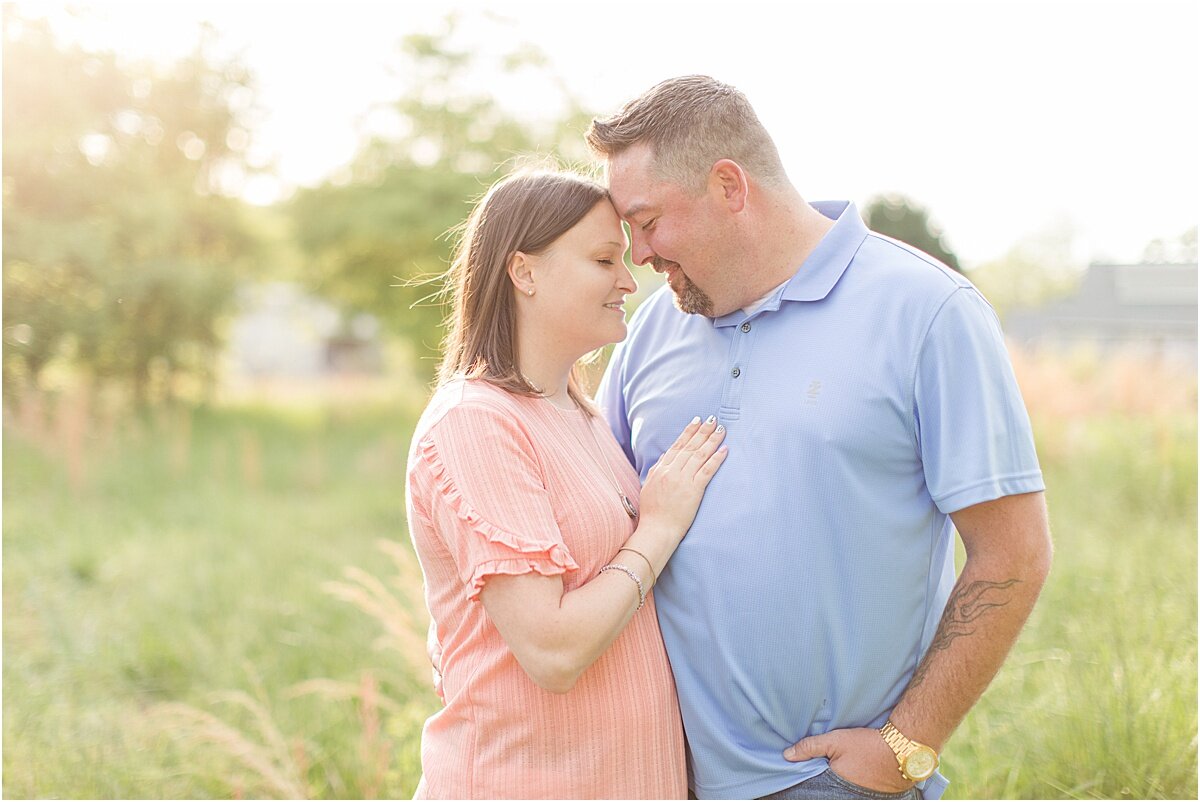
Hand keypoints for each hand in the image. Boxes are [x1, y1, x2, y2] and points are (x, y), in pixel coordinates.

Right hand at [638, 415, 727, 536]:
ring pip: (699, 455)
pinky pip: (707, 471)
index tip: (696, 421)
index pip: (677, 446)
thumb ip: (656, 470)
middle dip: (702, 431)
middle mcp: (671, 472)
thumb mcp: (648, 487)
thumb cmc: (652, 513)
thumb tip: (665, 456)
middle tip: (713, 419)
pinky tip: (724, 450)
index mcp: (660, 470)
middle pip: (690, 447)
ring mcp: (682, 480)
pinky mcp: (693, 491)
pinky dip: (716, 459)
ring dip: (711, 440)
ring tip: (721, 430)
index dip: (688, 432)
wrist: (656, 530)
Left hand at [784, 726, 913, 794]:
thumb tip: (787, 755)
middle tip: (817, 778)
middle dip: (822, 789)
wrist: (903, 750)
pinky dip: (849, 789)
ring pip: (840, 794)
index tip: (796, 786)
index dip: (806, 788)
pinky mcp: (873, 798)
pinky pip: (854, 794)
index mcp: (836, 788)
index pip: (814, 793)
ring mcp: (861, 799)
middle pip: (827, 794)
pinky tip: (850, 779)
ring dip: (834, 789)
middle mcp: (848, 797)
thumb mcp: (835, 741)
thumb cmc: (868, 745)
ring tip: (836, 778)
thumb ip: (810, 747)